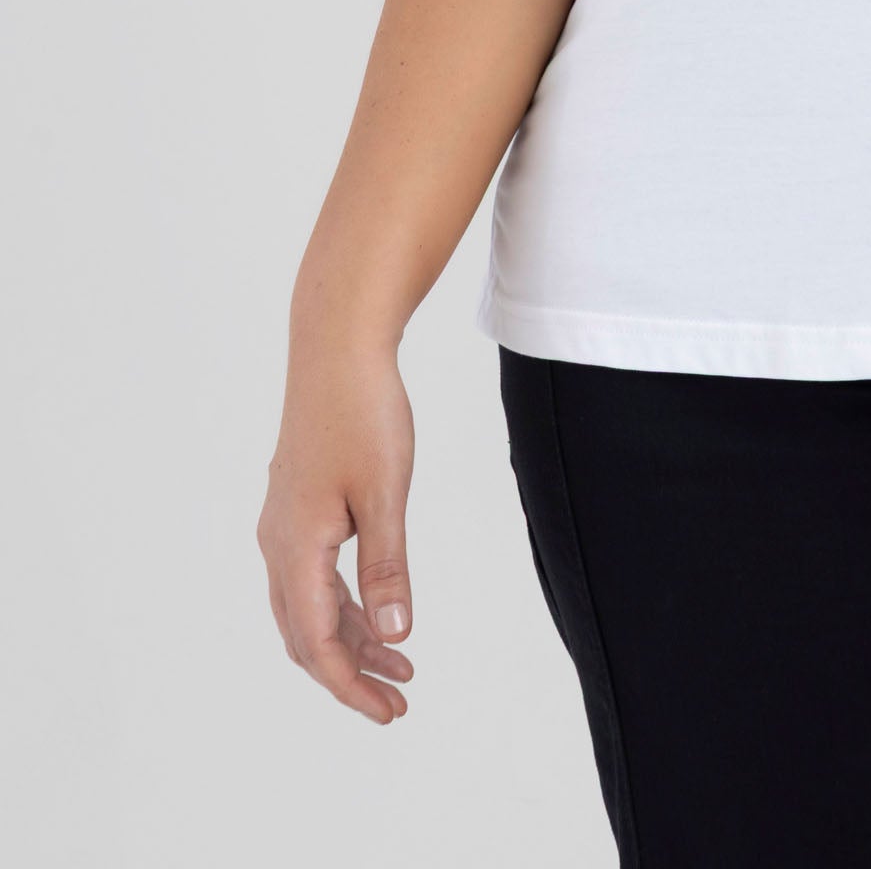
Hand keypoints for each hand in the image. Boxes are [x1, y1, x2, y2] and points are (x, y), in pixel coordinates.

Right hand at [257, 338, 417, 722]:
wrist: (336, 349)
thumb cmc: (363, 413)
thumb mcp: (386, 493)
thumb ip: (387, 567)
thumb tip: (396, 635)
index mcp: (296, 548)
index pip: (317, 643)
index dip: (351, 686)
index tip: (390, 711)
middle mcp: (279, 545)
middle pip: (307, 635)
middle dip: (351, 674)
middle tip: (399, 700)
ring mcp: (284, 526)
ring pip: (310, 607)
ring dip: (352, 639)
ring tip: (401, 663)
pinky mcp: (297, 507)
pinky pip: (314, 576)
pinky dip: (345, 603)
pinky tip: (378, 611)